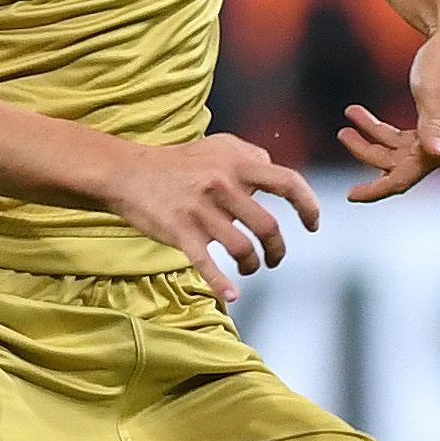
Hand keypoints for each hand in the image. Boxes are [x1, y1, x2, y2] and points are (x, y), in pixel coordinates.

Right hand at [114, 133, 323, 303]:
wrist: (126, 172)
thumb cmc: (178, 162)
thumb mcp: (219, 145)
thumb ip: (251, 156)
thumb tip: (275, 173)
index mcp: (237, 165)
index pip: (288, 183)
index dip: (308, 205)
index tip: (313, 224)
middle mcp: (223, 186)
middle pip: (268, 226)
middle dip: (278, 249)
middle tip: (276, 258)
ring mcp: (201, 211)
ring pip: (243, 248)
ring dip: (254, 265)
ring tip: (252, 268)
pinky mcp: (180, 232)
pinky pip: (206, 263)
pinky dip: (221, 283)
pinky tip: (232, 295)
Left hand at [341, 3, 439, 202]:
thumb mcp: (432, 90)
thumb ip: (433, 124)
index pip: (407, 178)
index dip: (377, 189)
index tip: (350, 195)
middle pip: (400, 165)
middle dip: (368, 153)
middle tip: (342, 133)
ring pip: (400, 151)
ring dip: (372, 137)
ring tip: (349, 116)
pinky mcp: (439, 123)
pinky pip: (406, 138)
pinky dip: (383, 129)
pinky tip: (362, 115)